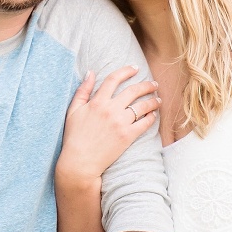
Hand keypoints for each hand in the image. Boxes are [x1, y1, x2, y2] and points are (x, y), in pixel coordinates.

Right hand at [56, 67, 160, 182]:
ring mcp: (120, 123)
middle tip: (154, 84)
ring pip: (142, 106)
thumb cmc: (74, 137)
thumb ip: (82, 90)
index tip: (135, 68)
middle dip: (146, 85)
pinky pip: (145, 123)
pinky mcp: (128, 136)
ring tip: (158, 99)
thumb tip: (91, 72)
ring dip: (153, 100)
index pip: (114, 79)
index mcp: (97, 102)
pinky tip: (154, 114)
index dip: (126, 71)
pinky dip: (151, 117)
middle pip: (133, 90)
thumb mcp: (73, 111)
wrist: (80, 162)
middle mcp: (111, 109)